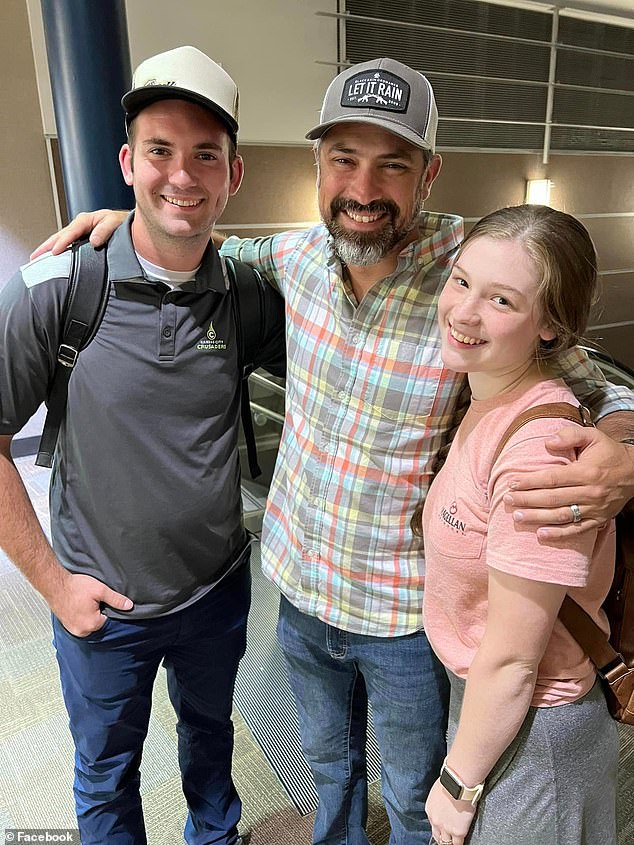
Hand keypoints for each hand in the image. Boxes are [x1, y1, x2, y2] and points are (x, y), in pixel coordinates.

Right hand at [30, 209, 128, 258]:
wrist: (130, 225)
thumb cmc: (123, 224)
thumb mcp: (115, 223)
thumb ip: (105, 231)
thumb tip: (93, 241)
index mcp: (87, 220)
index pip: (70, 232)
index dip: (62, 242)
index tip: (55, 252)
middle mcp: (80, 225)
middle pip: (59, 236)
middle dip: (46, 246)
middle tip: (35, 257)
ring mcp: (80, 232)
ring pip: (60, 240)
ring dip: (48, 249)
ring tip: (37, 259)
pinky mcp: (81, 239)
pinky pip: (66, 244)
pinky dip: (57, 250)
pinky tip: (51, 258)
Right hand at [50, 572, 132, 636]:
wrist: (55, 584)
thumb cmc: (75, 587)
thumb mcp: (100, 590)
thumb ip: (116, 599)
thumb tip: (129, 606)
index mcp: (92, 624)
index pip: (108, 619)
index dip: (106, 608)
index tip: (98, 601)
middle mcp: (82, 631)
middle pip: (98, 622)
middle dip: (97, 611)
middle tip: (89, 600)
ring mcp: (73, 630)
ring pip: (89, 622)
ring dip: (88, 614)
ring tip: (82, 602)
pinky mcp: (67, 626)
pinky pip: (79, 622)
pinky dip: (80, 615)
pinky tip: (77, 605)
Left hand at [426, 778, 476, 844]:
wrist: (459, 783)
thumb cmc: (451, 781)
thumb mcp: (438, 791)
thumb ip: (440, 800)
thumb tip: (445, 799)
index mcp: (430, 809)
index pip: (433, 823)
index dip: (439, 826)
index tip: (443, 827)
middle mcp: (436, 821)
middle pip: (436, 835)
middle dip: (441, 837)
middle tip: (446, 838)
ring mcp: (446, 828)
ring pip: (446, 842)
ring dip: (449, 842)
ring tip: (453, 842)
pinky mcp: (458, 831)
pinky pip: (458, 844)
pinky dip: (459, 843)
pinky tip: (461, 842)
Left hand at [503, 426, 633, 539]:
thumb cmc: (609, 452)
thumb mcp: (593, 436)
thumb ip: (570, 435)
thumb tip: (547, 442)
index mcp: (586, 471)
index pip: (552, 478)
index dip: (530, 481)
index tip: (512, 483)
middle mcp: (590, 492)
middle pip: (553, 498)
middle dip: (527, 500)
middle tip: (508, 500)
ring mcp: (594, 508)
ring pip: (561, 515)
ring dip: (537, 517)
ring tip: (518, 516)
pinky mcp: (598, 519)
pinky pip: (577, 530)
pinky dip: (559, 534)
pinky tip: (541, 534)